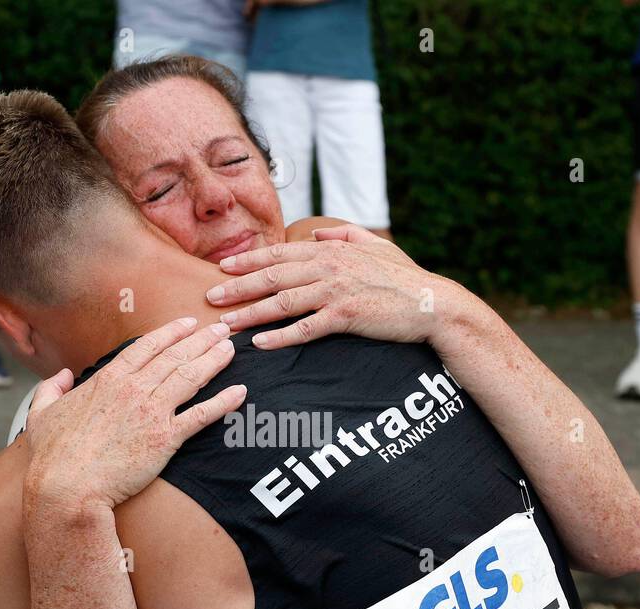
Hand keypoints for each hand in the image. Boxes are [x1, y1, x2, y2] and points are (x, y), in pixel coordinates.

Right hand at [22, 317, 245, 515]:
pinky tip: (240, 392)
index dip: (171, 332)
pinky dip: (223, 402)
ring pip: (191, 378)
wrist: (67, 488)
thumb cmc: (52, 457)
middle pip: (175, 357)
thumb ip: (50, 390)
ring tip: (231, 348)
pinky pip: (201, 416)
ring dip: (214, 360)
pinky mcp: (165, 440)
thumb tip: (60, 377)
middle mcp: (133, 390)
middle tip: (222, 329)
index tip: (189, 322)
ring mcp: (151, 413)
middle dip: (201, 340)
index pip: (146, 347)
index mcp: (107, 380)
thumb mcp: (40, 415)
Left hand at [206, 223, 463, 349]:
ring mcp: (336, 292)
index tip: (222, 269)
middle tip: (209, 297)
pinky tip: (260, 344)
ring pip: (282, 302)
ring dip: (250, 313)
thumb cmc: (403, 276)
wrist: (430, 302)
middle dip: (237, 287)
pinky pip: (306, 329)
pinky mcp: (346, 317)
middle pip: (272, 276)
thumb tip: (315, 233)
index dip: (248, 261)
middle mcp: (329, 267)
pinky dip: (281, 336)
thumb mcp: (374, 246)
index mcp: (331, 250)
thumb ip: (343, 235)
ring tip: (225, 323)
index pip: (279, 254)